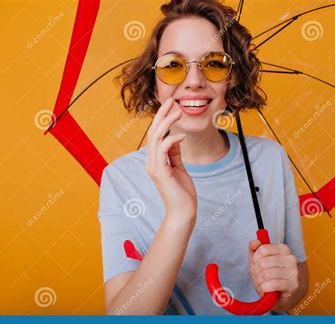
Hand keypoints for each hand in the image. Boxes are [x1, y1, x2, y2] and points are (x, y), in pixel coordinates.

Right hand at [145, 97, 197, 221]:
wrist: (183, 212)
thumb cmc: (182, 192)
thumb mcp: (179, 168)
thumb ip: (175, 154)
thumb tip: (175, 138)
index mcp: (155, 161)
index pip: (155, 135)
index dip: (162, 119)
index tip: (171, 106)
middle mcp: (151, 162)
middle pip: (153, 132)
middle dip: (162, 114)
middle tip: (171, 100)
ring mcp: (154, 167)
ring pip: (156, 138)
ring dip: (167, 122)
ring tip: (178, 111)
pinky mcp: (160, 172)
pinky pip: (163, 149)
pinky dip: (172, 139)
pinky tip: (182, 135)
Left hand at [248, 239, 298, 298]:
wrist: (276, 295)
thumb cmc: (266, 275)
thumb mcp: (257, 260)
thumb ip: (254, 248)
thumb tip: (254, 242)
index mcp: (283, 248)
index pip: (263, 249)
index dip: (255, 258)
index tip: (257, 263)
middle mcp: (291, 258)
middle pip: (263, 262)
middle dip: (257, 271)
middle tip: (260, 276)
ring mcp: (294, 272)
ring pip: (267, 274)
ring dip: (260, 281)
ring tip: (263, 282)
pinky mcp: (294, 285)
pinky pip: (273, 284)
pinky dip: (265, 288)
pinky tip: (267, 288)